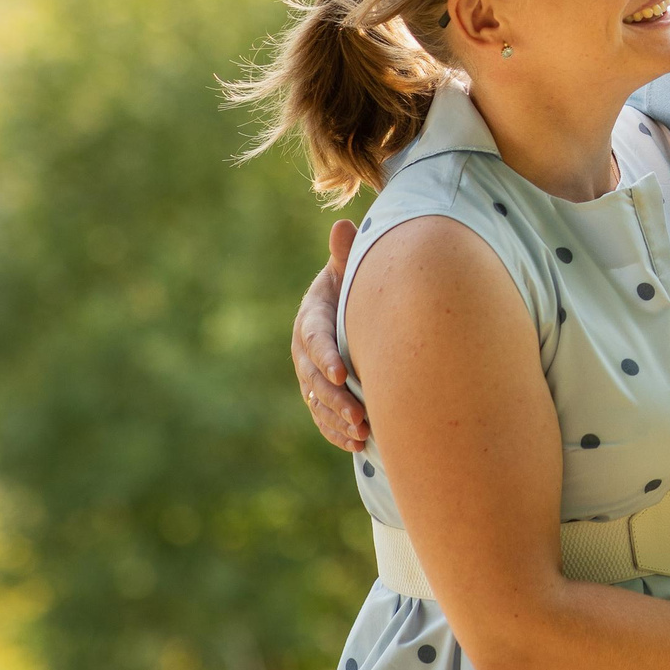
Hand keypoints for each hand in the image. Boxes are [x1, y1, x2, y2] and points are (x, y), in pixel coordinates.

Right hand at [293, 220, 368, 451]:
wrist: (351, 306)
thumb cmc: (355, 282)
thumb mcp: (349, 267)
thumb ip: (346, 254)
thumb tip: (342, 225)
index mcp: (311, 315)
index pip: (314, 337)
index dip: (325, 356)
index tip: (341, 373)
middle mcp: (305, 348)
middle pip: (314, 379)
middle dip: (336, 399)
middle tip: (361, 415)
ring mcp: (310, 374)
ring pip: (318, 403)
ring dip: (339, 420)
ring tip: (364, 434)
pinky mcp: (318, 394)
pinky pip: (322, 417)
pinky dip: (337, 432)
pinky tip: (358, 444)